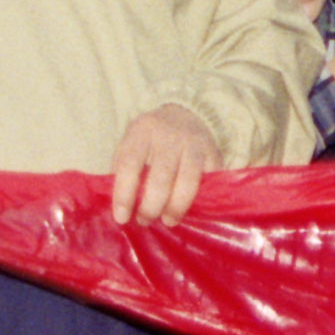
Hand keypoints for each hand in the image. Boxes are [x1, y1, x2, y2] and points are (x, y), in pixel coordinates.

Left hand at [109, 101, 218, 223]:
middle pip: (161, 177)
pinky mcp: (213, 153)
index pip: (130, 165)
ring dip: (177, 207)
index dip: (125, 194)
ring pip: (188, 181)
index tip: (122, 217)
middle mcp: (169, 136)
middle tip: (145, 221)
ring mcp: (194, 144)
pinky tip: (190, 210)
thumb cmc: (150, 138)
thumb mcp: (131, 143)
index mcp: (141, 133)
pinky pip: (208, 181)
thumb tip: (121, 207)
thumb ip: (123, 170)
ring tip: (168, 220)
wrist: (185, 113)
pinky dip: (199, 199)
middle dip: (151, 206)